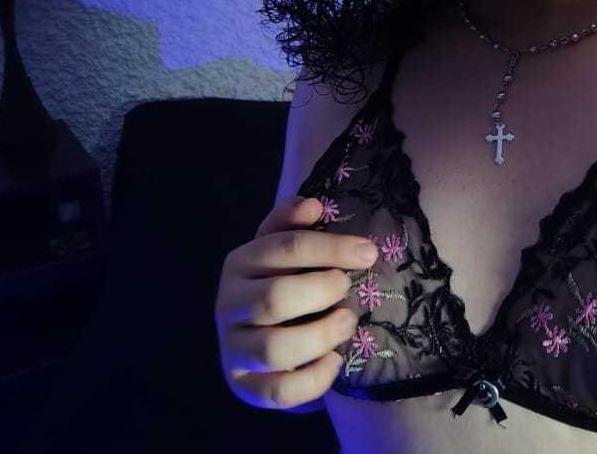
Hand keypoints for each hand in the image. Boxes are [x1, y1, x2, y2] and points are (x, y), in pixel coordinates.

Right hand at [215, 195, 379, 409]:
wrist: (259, 339)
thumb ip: (292, 225)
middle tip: (349, 288)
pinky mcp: (245, 387)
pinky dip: (314, 378)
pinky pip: (279, 391)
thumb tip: (313, 205)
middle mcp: (228, 305)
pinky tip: (334, 362)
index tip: (368, 252)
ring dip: (320, 336)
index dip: (330, 247)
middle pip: (275, 298)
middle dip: (322, 291)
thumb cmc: (282, 284)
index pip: (283, 247)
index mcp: (240, 263)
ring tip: (347, 323)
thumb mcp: (283, 251)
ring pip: (274, 349)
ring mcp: (233, 349)